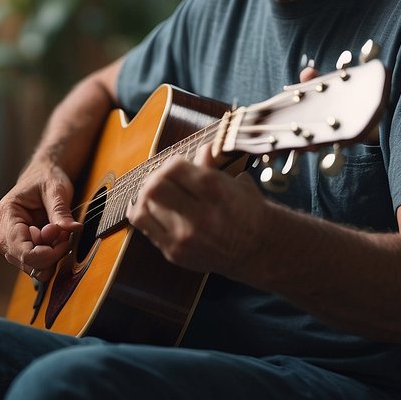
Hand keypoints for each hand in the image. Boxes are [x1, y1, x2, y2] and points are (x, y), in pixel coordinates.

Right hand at [0, 159, 81, 279]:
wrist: (43, 174)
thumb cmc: (46, 177)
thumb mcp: (56, 190)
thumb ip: (61, 211)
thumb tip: (73, 230)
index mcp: (7, 214)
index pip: (22, 250)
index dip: (46, 254)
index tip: (65, 243)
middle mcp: (3, 231)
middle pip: (25, 261)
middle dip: (50, 254)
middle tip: (65, 236)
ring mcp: (10, 241)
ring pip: (31, 265)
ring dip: (50, 255)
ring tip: (60, 234)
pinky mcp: (20, 245)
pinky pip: (35, 261)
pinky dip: (50, 254)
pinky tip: (57, 238)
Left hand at [126, 144, 268, 278]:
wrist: (258, 249)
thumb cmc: (246, 210)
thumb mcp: (235, 181)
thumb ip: (211, 163)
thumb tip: (201, 147)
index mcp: (214, 190)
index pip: (173, 167)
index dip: (171, 164)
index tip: (175, 168)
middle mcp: (199, 214)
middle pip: (154, 187)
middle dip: (154, 180)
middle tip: (160, 180)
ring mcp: (186, 236)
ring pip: (145, 206)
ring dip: (147, 197)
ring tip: (155, 195)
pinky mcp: (175, 253)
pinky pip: (144, 226)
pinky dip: (142, 213)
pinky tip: (148, 208)